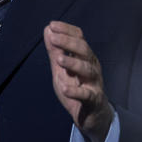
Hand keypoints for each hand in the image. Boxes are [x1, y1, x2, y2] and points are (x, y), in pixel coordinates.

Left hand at [43, 21, 113, 141]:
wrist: (91, 116)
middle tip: (53, 37)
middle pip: (84, 50)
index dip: (67, 30)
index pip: (79, 38)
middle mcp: (92, 67)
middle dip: (68, 42)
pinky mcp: (93, 100)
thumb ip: (55, 51)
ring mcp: (94, 83)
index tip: (52, 25)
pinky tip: (65, 88)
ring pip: (88, 70)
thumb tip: (47, 29)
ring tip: (59, 59)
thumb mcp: (62, 69)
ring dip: (73, 63)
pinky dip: (76, 91)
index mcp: (85, 57)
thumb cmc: (77, 87)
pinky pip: (86, 94)